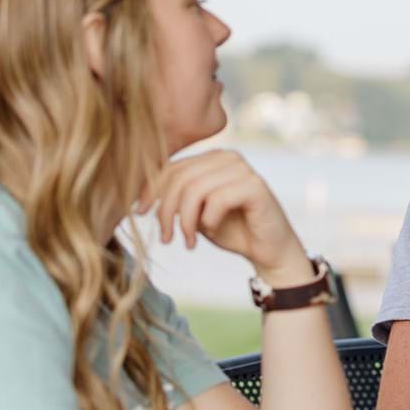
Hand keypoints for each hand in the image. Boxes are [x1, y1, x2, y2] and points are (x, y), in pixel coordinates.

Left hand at [138, 151, 308, 283]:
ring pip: (195, 189)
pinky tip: (212, 232)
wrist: (269, 252)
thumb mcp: (196, 212)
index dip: (151, 190)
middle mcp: (229, 157)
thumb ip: (177, 197)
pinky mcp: (256, 186)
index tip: (140, 213)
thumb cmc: (232, 231)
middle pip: (180, 177)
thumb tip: (139, 195)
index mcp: (213, 158)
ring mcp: (244, 169)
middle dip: (166, 210)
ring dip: (186, 221)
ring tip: (187, 241)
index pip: (172, 167)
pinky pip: (217, 199)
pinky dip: (208, 220)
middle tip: (167, 237)